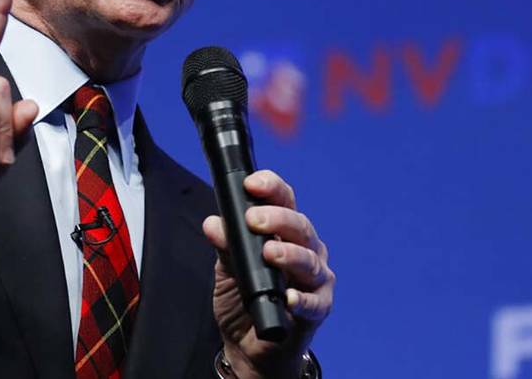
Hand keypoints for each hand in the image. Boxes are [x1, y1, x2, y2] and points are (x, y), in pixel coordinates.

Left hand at [202, 170, 333, 378]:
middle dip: (277, 218)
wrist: (248, 346)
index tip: (251, 184)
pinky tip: (289, 298)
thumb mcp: (227, 269)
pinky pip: (315, 302)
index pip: (284, 201)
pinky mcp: (317, 309)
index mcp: (284, 233)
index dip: (271, 188)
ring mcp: (314, 279)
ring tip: (271, 252)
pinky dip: (302, 299)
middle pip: (299, 226)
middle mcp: (305, 250)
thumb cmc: (243, 300)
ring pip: (310, 260)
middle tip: (253, 219)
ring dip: (290, 254)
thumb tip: (213, 223)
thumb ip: (225, 245)